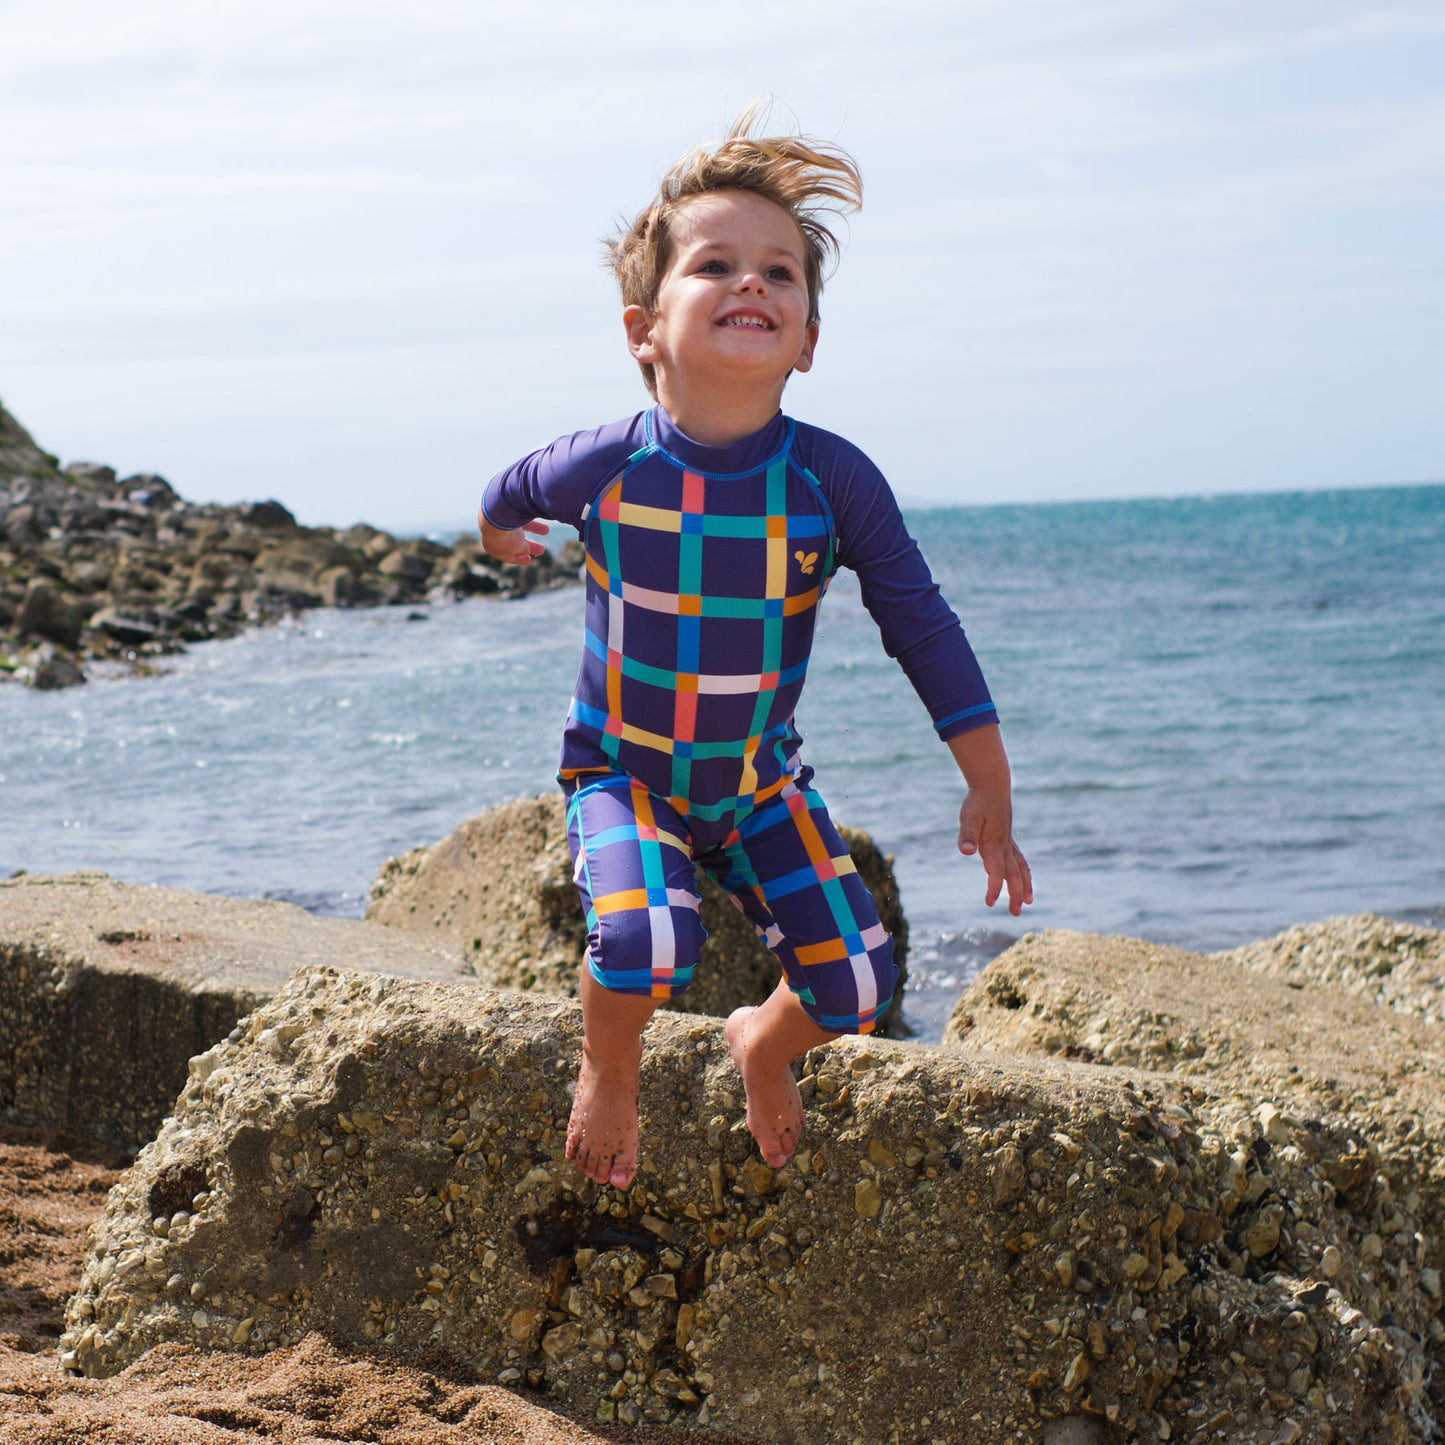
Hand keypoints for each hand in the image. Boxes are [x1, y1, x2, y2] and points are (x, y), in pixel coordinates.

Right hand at [478, 510, 548, 565]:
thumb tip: (527, 550)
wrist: (497, 513)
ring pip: (519, 525)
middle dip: (529, 545)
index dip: (518, 558)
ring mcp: (500, 519)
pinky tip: (541, 514)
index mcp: (493, 547)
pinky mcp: (506, 506)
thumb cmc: (506, 535)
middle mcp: (495, 533)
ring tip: (546, 530)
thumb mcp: (518, 547)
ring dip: (533, 528)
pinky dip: (530, 515)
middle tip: (541, 550)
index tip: (528, 561)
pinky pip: (521, 513)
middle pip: (514, 540)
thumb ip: (523, 549)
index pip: (507, 555)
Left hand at [958, 787, 1032, 916]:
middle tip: (1015, 913)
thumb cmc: (977, 802)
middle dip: (1014, 894)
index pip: (996, 871)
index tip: (989, 903)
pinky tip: (1024, 879)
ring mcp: (1009, 843)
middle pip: (1013, 875)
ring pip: (1020, 869)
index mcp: (994, 844)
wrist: (993, 785)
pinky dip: (1024, 872)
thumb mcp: (967, 818)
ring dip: (1024, 886)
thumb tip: (966, 851)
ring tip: (1027, 902)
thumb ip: (967, 836)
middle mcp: (1005, 846)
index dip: (993, 888)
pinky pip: (1020, 860)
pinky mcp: (1008, 839)